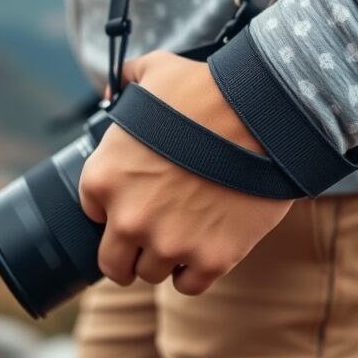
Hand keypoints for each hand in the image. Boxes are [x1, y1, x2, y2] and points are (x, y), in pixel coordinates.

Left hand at [79, 51, 293, 294]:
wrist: (264, 114)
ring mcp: (170, 243)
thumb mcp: (157, 72)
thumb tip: (116, 90)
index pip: (93, 213)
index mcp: (103, 178)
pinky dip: (195, 273)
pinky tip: (205, 250)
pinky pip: (190, 286)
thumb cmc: (209, 90)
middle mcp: (128, 218)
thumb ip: (128, 82)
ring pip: (152, 274)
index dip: (115, 206)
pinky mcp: (211, 259)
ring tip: (186, 234)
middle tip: (153, 233)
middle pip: (113, 263)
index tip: (135, 199)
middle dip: (129, 252)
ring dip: (166, 258)